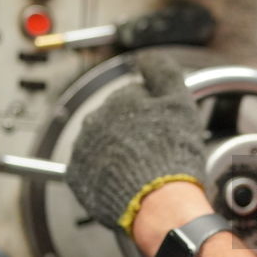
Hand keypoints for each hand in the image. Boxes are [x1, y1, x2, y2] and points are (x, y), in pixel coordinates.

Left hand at [66, 52, 208, 234]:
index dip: (151, 115)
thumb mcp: (179, 102)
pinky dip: (105, 175)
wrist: (158, 200)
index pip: (132, 100)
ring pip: (102, 146)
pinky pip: (90, 171)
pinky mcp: (77, 178)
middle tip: (155, 152)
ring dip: (118, 154)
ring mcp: (83, 150)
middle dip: (132, 134)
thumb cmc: (172, 153)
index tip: (163, 131)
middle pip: (115, 123)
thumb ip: (162, 72)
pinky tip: (126, 182)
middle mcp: (94, 121)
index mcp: (118, 100)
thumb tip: (147, 57)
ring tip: (142, 170)